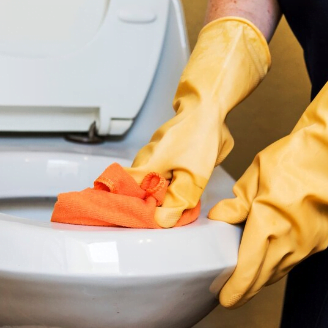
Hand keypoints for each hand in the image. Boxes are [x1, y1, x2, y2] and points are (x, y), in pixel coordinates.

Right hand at [127, 17, 269, 226]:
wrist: (207, 107)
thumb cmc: (199, 137)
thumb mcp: (194, 176)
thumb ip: (178, 201)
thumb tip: (162, 220)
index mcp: (146, 168)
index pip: (120, 193)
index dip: (123, 208)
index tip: (132, 221)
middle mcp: (144, 160)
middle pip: (135, 191)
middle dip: (145, 206)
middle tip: (158, 218)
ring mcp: (152, 154)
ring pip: (148, 183)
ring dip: (157, 195)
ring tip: (169, 206)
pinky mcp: (162, 151)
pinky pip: (158, 173)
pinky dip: (164, 184)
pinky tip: (176, 188)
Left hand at [210, 38, 327, 306]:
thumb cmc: (294, 160)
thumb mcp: (255, 176)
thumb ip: (237, 203)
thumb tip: (220, 218)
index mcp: (267, 227)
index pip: (247, 270)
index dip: (234, 289)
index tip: (225, 298)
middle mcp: (288, 243)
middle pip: (263, 279)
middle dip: (246, 291)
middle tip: (232, 297)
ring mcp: (307, 245)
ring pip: (280, 272)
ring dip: (263, 278)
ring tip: (248, 280)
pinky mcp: (320, 241)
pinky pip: (295, 261)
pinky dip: (280, 265)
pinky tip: (271, 260)